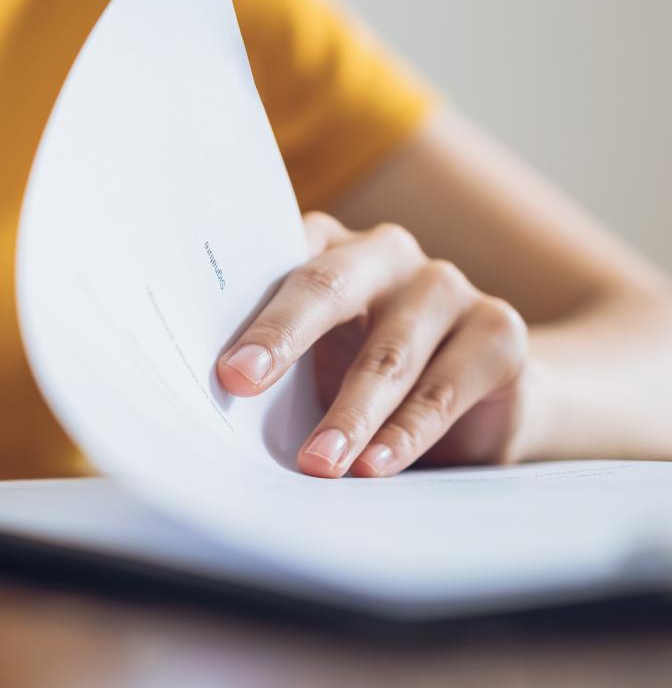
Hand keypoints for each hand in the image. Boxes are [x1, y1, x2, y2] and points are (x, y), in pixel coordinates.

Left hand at [215, 213, 529, 476]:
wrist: (479, 403)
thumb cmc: (361, 375)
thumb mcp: (313, 365)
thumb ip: (273, 365)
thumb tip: (216, 404)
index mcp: (326, 246)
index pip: (276, 262)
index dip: (246, 309)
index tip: (221, 366)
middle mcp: (385, 253)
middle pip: (328, 287)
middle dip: (282, 337)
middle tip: (241, 384)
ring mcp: (445, 286)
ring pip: (387, 353)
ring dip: (349, 413)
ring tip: (318, 463)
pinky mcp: (497, 330)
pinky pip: (443, 388)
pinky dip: (405, 433)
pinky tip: (375, 465)